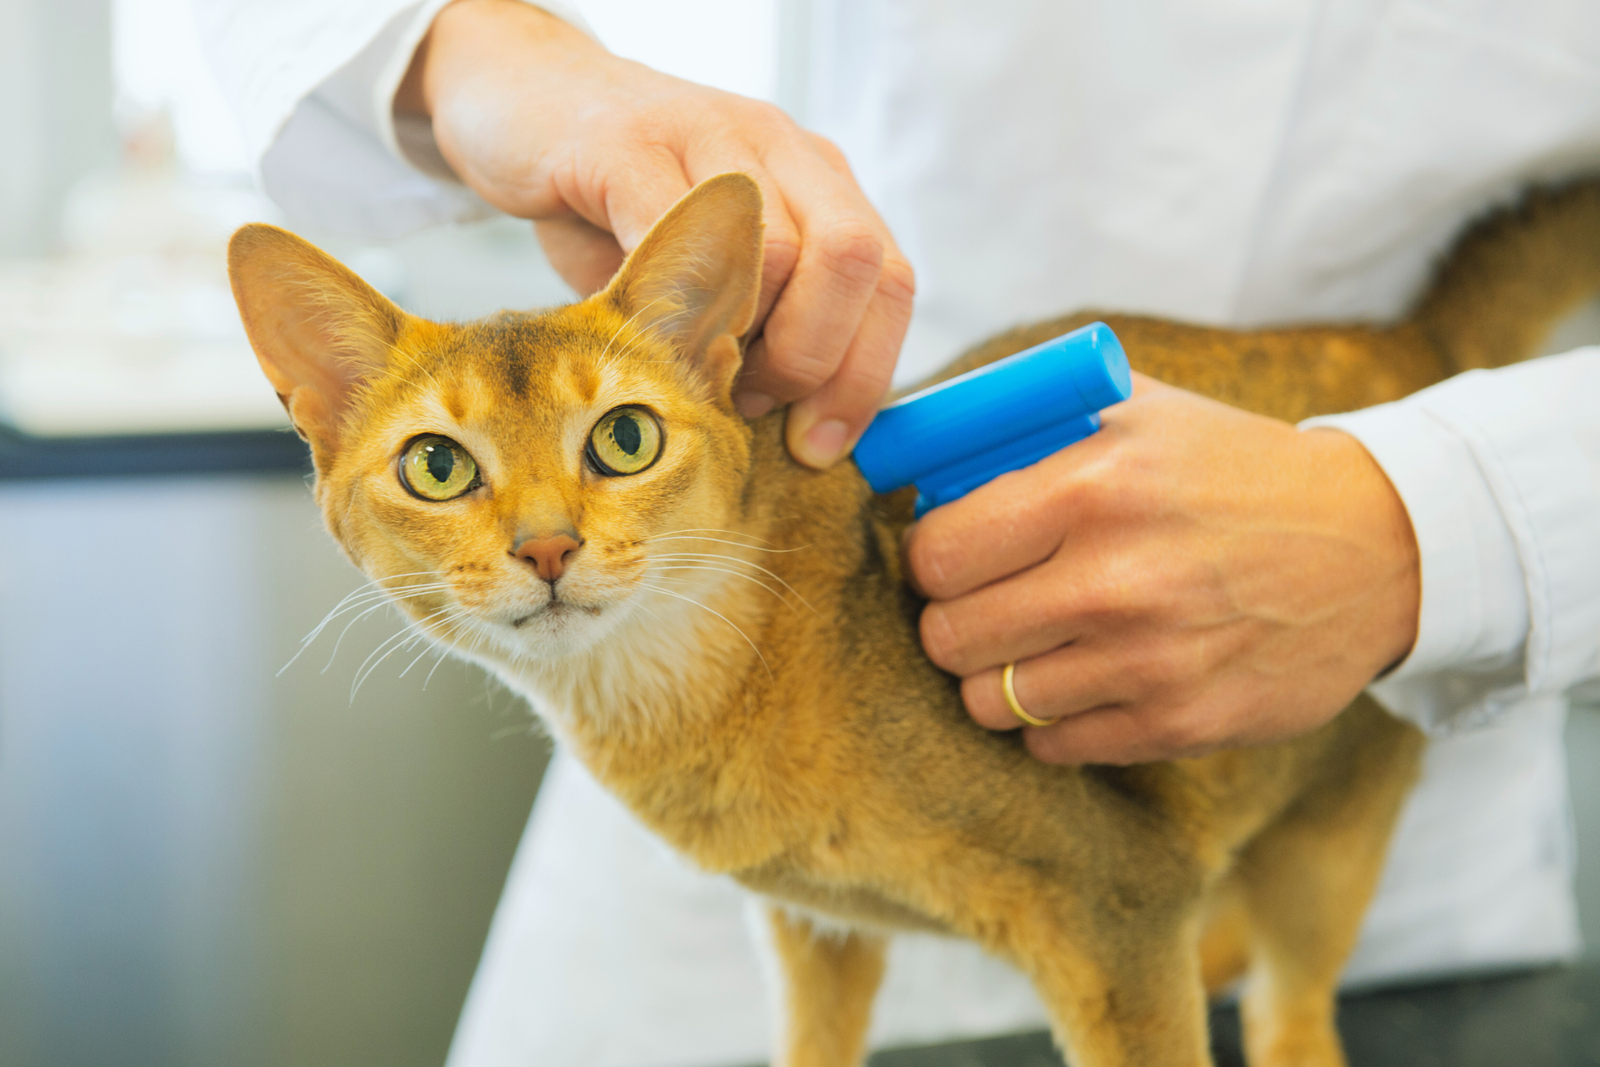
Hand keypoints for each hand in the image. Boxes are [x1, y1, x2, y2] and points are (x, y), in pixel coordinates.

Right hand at [397, 0, 914, 466]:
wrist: (521, 98)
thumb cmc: (618, 203)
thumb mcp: (708, 270)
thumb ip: (761, 331)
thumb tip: (797, 432)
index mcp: (819, 181)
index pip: (890, 283)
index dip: (864, 378)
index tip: (817, 445)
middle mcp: (781, 147)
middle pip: (853, 262)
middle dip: (812, 361)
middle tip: (750, 402)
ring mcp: (709, 135)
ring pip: (777, 253)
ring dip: (740, 341)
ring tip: (691, 366)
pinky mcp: (627, 143)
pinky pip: (676, 230)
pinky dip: (669, 302)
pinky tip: (641, 328)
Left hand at [904, 373, 1420, 764]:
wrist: (1377, 547)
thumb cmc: (1234, 472)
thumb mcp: (1139, 411)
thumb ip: (1027, 423)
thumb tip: (917, 450)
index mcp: (1095, 487)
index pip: (937, 553)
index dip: (931, 557)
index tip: (952, 557)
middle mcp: (1118, 579)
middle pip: (949, 636)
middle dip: (953, 620)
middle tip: (984, 605)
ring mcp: (1151, 662)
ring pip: (990, 702)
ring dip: (997, 677)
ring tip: (1033, 645)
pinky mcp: (1182, 725)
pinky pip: (1053, 746)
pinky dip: (1052, 720)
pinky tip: (1086, 678)